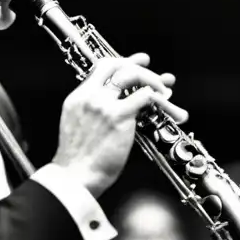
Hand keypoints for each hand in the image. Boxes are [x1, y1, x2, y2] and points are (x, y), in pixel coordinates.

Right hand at [52, 53, 187, 197]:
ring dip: (152, 80)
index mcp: (77, 98)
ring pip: (132, 76)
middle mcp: (89, 97)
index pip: (100, 69)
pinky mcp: (119, 116)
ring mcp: (104, 105)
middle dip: (136, 64)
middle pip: (115, 66)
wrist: (75, 177)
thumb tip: (116, 108)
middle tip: (150, 65)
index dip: (120, 62)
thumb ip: (92, 113)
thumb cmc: (79, 162)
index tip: (134, 62)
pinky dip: (157, 97)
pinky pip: (144, 96)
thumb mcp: (78, 128)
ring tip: (164, 89)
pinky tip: (164, 102)